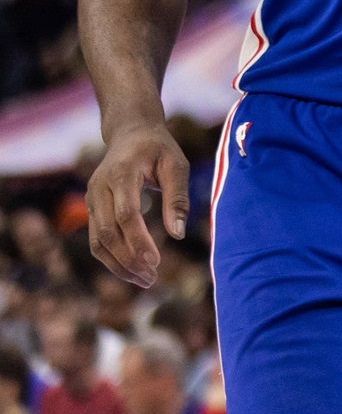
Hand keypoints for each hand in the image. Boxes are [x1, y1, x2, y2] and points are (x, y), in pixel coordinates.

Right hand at [86, 121, 188, 288]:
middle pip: (107, 232)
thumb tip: (178, 235)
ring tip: (145, 280)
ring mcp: (92, 199)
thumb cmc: (159, 149)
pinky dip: (112, 257)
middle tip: (152, 278)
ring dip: (118, 264)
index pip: (125, 214)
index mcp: (121, 173)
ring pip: (97, 241)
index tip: (156, 261)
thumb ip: (178, 198)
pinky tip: (132, 269)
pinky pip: (96, 239)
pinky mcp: (92, 208)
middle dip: (128, 259)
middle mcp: (100, 188)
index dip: (138, 240)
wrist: (130, 133)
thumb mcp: (177, 165)